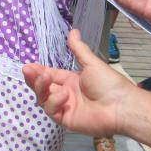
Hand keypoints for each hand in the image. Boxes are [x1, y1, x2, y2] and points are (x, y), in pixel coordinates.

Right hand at [22, 29, 136, 136]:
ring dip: (41, 88)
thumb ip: (79, 49)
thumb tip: (73, 31)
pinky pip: (52, 110)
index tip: (29, 66)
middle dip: (34, 79)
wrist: (122, 105)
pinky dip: (54, 101)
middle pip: (42, 87)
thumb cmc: (110, 84)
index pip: (50, 75)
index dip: (38, 71)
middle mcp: (66, 94)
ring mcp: (65, 107)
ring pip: (43, 98)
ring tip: (44, 78)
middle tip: (28, 71)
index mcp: (71, 81)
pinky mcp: (65, 119)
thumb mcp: (92, 64)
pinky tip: (63, 95)